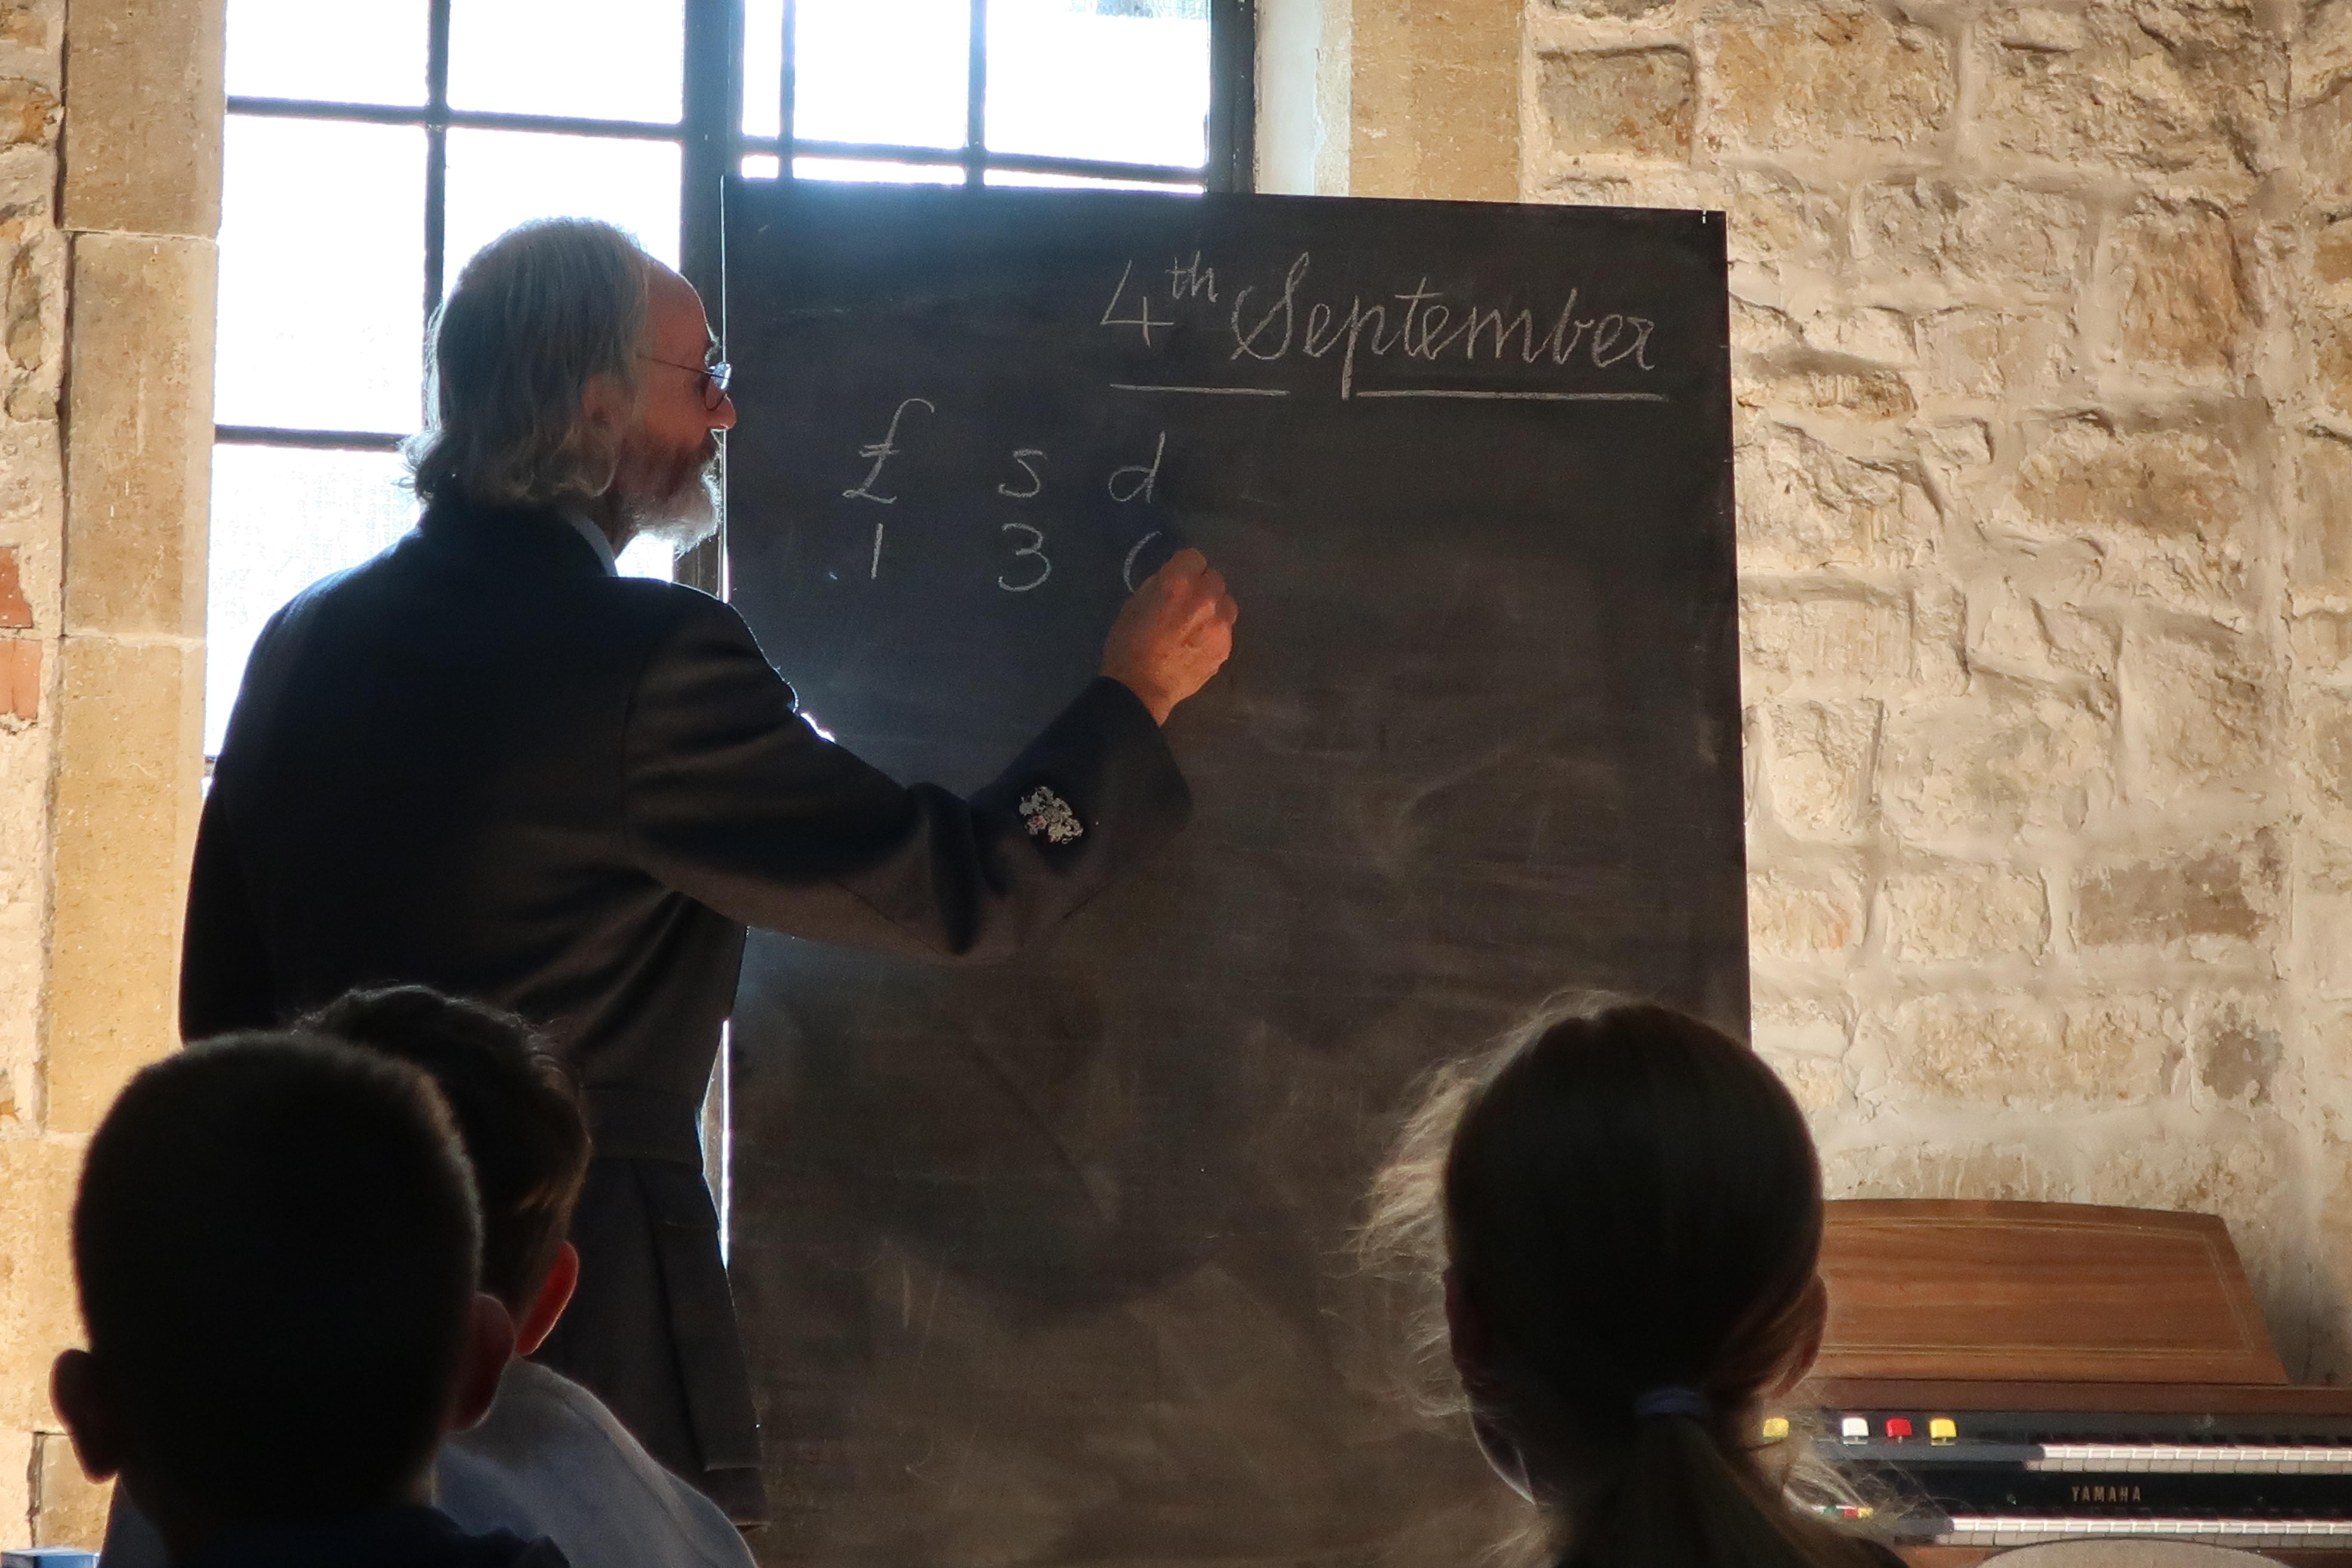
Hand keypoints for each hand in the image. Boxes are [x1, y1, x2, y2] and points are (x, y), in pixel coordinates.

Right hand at [1100, 548, 1237, 723]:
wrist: (1140, 690)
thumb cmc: (1128, 644)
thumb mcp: (1135, 603)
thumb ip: (1160, 585)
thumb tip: (1175, 580)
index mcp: (1178, 582)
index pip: (1194, 557)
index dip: (1184, 568)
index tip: (1176, 581)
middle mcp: (1206, 598)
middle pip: (1215, 578)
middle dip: (1201, 587)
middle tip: (1186, 604)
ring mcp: (1220, 624)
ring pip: (1226, 603)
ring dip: (1214, 608)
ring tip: (1196, 625)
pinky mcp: (1226, 647)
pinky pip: (1225, 629)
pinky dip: (1214, 632)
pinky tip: (1197, 645)